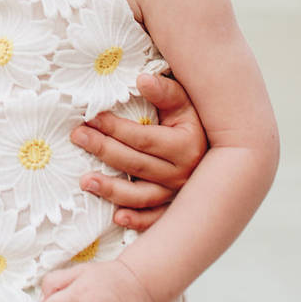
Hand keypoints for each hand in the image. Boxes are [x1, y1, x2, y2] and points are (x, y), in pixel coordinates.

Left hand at [72, 72, 208, 228]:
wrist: (223, 149)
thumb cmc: (192, 120)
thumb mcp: (184, 102)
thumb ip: (164, 91)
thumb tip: (142, 80)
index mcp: (186, 146)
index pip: (143, 138)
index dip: (116, 128)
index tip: (91, 118)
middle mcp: (183, 174)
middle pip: (136, 164)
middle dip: (104, 149)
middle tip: (77, 136)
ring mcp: (178, 194)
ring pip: (141, 196)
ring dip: (112, 190)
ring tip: (84, 180)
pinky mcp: (174, 209)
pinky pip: (155, 219)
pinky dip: (138, 221)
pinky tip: (117, 218)